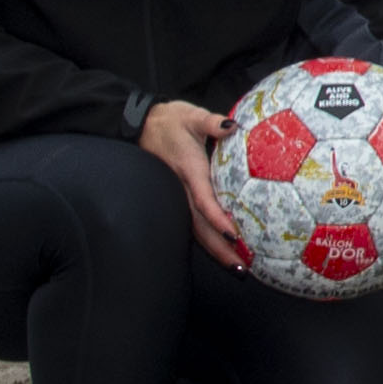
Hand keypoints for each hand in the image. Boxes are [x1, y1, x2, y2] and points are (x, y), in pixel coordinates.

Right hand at [142, 99, 244, 268]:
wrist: (142, 125)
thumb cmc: (170, 121)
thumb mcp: (191, 116)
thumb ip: (211, 123)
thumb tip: (231, 126)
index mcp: (188, 170)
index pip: (203, 200)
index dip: (216, 219)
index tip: (233, 235)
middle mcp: (182, 189)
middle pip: (200, 226)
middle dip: (219, 248)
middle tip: (240, 268)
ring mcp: (178, 196)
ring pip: (196, 229)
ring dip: (215, 250)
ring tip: (236, 268)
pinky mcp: (178, 198)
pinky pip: (193, 223)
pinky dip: (208, 240)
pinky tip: (222, 250)